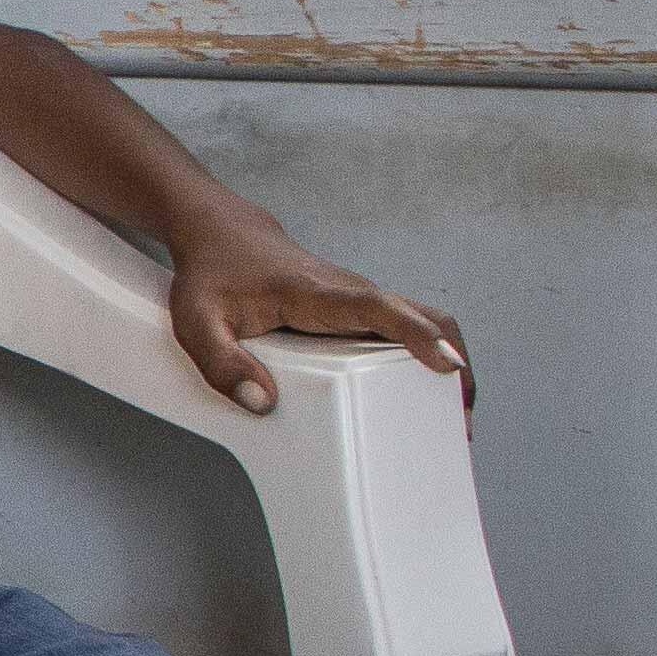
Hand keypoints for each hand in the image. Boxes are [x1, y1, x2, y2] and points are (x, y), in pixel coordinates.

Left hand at [162, 215, 468, 417]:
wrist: (221, 234)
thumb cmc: (211, 275)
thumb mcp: (197, 323)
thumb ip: (222, 363)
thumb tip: (262, 403)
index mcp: (316, 293)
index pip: (377, 308)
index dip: (415, 334)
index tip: (448, 365)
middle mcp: (351, 292)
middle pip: (425, 317)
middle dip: (453, 365)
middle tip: (459, 421)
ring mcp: (361, 299)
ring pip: (426, 321)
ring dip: (451, 364)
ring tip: (454, 420)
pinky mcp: (361, 309)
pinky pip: (409, 328)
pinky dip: (430, 356)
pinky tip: (426, 395)